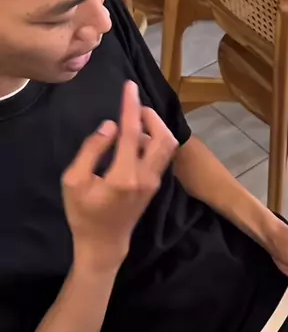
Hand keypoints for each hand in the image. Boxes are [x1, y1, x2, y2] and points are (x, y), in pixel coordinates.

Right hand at [62, 81, 177, 269]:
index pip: (132, 133)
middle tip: (134, 108)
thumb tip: (110, 126)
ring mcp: (154, 182)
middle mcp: (146, 177)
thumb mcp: (74, 181)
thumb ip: (92, 150)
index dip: (131, 107)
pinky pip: (163, 155)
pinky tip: (136, 140)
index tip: (129, 87)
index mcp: (124, 176)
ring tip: (133, 124)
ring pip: (168, 146)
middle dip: (152, 116)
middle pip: (164, 137)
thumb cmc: (84, 214)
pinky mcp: (155, 185)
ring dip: (155, 128)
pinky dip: (154, 140)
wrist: (104, 243)